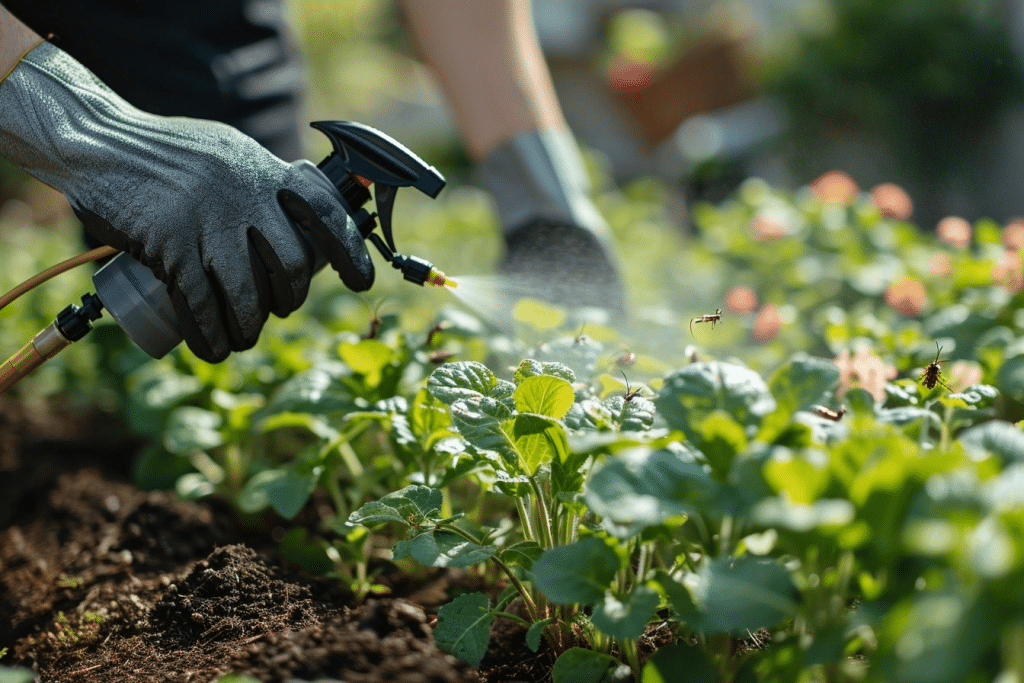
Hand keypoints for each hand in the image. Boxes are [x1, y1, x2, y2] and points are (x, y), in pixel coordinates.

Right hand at [0, 42, 373, 361]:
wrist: (96, 141)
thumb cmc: (165, 151)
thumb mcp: (228, 151)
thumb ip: (262, 181)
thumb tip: (303, 220)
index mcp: (265, 169)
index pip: (326, 212)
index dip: (350, 251)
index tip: (363, 281)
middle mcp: (245, 193)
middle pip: (291, 265)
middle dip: (289, 298)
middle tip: (277, 309)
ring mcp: (209, 219)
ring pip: (249, 294)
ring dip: (250, 328)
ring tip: (242, 338)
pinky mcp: (170, 243)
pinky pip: (201, 305)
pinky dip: (210, 335)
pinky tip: (213, 349)